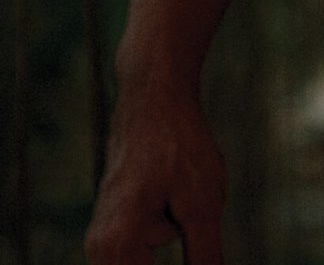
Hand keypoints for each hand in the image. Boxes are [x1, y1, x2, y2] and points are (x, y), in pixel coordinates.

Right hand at [85, 82, 225, 264]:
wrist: (154, 94)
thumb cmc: (180, 145)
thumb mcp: (203, 205)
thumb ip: (205, 258)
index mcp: (115, 251)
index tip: (196, 258)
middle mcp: (100, 249)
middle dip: (176, 260)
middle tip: (189, 219)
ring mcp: (106, 238)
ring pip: (146, 263)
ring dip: (180, 241)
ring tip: (185, 196)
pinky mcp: (119, 225)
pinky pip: (145, 248)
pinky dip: (169, 234)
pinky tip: (178, 199)